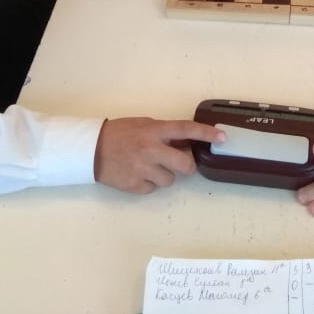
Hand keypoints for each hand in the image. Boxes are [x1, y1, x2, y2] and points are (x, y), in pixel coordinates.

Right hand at [94, 117, 224, 193]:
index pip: (186, 130)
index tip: (222, 138)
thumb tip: (184, 142)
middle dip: (186, 166)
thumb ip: (163, 133)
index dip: (206, 133)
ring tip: (148, 167)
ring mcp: (143, 169)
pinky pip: (152, 188)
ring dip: (163, 175)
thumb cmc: (119, 133)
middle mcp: (151, 149)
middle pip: (185, 165)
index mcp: (154, 131)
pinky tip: (137, 174)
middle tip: (179, 163)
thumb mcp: (143, 125)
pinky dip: (148, 183)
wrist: (90, 149)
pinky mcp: (135, 185)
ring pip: (170, 180)